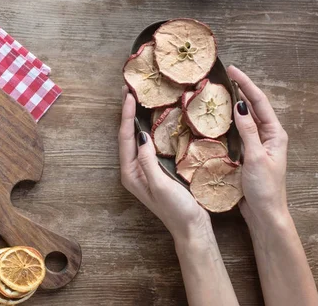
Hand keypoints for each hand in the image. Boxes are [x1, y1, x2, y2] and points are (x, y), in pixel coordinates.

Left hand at [119, 87, 210, 241]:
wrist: (192, 228)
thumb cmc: (176, 209)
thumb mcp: (160, 184)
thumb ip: (148, 160)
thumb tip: (141, 135)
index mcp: (130, 172)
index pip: (125, 137)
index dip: (126, 115)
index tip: (129, 95)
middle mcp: (134, 168)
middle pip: (129, 134)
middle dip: (128, 111)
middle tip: (129, 88)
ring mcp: (146, 167)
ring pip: (139, 136)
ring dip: (138, 116)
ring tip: (139, 97)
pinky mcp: (158, 167)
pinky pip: (152, 142)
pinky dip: (152, 126)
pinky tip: (157, 116)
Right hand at [227, 66, 288, 224]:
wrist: (265, 214)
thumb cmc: (264, 188)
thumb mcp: (255, 157)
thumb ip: (248, 131)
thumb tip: (240, 107)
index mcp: (274, 134)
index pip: (259, 102)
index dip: (245, 84)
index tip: (232, 70)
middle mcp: (267, 136)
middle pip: (253, 107)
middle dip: (240, 90)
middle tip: (223, 77)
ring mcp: (257, 144)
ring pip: (245, 118)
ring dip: (233, 104)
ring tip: (218, 92)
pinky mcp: (247, 153)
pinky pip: (238, 131)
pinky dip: (229, 121)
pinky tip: (217, 118)